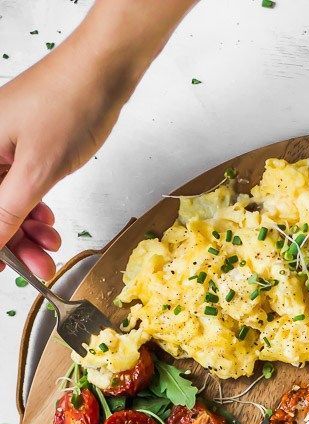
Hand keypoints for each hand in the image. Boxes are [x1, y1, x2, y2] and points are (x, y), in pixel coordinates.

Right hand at [0, 40, 135, 277]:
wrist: (101, 72)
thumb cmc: (67, 104)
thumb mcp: (36, 170)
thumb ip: (9, 209)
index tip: (5, 268)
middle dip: (14, 240)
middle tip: (39, 266)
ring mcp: (5, 147)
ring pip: (8, 201)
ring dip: (29, 229)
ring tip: (52, 245)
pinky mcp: (27, 148)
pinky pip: (23, 188)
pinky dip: (36, 209)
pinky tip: (50, 223)